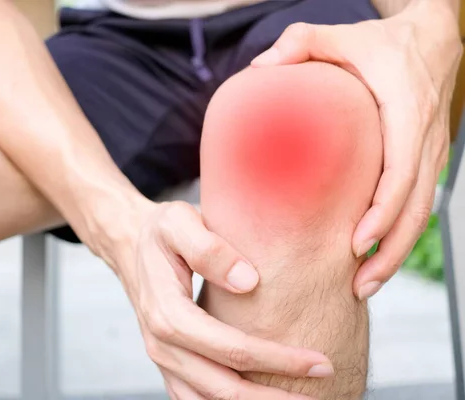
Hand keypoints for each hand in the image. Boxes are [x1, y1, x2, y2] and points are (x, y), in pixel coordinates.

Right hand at [112, 200, 332, 398]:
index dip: (278, 360)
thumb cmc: (161, 233)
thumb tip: (248, 282)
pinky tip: (262, 397)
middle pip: (224, 389)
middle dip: (276, 396)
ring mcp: (164, 360)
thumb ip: (209, 248)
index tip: (319, 361)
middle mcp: (162, 346)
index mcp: (167, 314)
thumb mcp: (179, 222)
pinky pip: (198, 399)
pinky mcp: (170, 365)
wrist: (133, 246)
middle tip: (323, 388)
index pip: (231, 350)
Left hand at [251, 3, 462, 299]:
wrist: (432, 40)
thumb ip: (302, 43)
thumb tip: (260, 67)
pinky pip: (420, 205)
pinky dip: (401, 236)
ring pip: (423, 214)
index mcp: (406, 114)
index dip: (383, 214)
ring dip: (397, 254)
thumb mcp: (342, 37)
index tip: (357, 243)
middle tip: (358, 285)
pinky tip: (376, 257)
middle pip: (416, 209)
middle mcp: (425, 140)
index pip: (401, 175)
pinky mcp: (427, 161)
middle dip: (390, 252)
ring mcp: (431, 154)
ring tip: (366, 285)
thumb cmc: (384, 43)